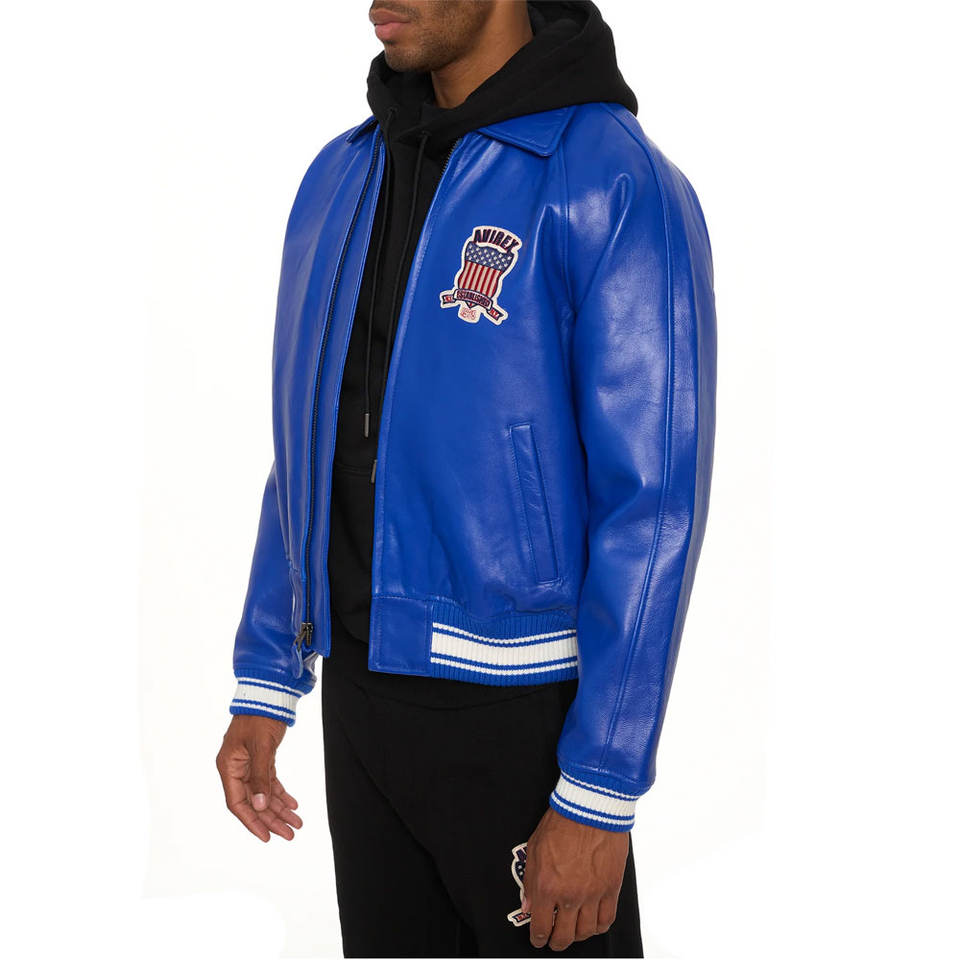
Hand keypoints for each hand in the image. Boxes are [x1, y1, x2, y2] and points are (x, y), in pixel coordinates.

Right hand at [216, 714, 302, 841]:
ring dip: (279, 809)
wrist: (269, 694)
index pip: (238, 803)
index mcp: (228, 767)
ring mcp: (249, 764)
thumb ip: (260, 777)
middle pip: (253, 802)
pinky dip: (281, 794)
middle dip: (271, 819)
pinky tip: (293, 805)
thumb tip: (259, 805)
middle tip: (290, 833)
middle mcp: (236, 768)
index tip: (267, 837)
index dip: (252, 822)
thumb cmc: (260, 717)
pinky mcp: (262, 759)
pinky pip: (270, 782)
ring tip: (296, 823)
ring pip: (263, 794)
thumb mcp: (261, 747)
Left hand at [522, 807, 627, 950]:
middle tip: (554, 941)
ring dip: (578, 936)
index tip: (538, 939)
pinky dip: (599, 927)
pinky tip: (593, 924)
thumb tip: (528, 905)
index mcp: (546, 886)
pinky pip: (606, 919)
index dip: (538, 938)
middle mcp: (569, 895)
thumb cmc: (561, 822)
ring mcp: (592, 894)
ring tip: (574, 931)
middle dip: (556, 943)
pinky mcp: (611, 888)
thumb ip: (529, 881)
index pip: (540, 927)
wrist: (589, 807)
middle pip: (564, 936)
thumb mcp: (534, 849)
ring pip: (586, 932)